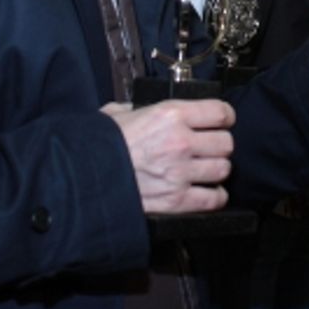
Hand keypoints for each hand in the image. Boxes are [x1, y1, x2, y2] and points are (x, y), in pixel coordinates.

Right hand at [102, 99, 234, 213]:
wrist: (82, 177)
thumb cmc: (98, 146)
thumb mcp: (117, 113)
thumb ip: (136, 108)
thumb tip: (138, 109)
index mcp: (170, 115)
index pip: (221, 112)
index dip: (224, 117)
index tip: (221, 121)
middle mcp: (181, 142)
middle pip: (226, 143)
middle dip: (219, 146)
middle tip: (209, 149)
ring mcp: (181, 173)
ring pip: (223, 170)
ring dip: (216, 171)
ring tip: (205, 171)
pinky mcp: (178, 201)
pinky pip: (213, 199)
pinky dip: (214, 198)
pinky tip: (206, 192)